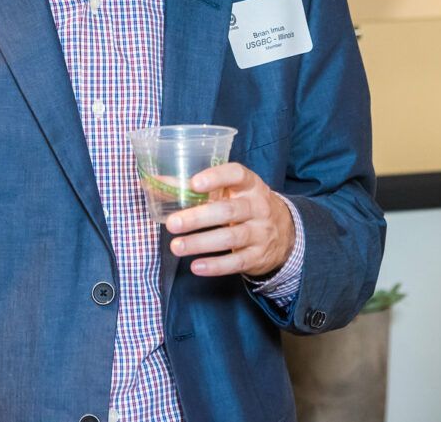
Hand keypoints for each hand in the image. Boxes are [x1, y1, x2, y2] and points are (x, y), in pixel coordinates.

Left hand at [164, 163, 293, 278]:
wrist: (285, 234)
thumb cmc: (246, 206)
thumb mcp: (231, 192)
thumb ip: (195, 188)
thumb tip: (155, 182)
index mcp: (250, 185)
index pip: (237, 174)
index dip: (217, 177)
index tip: (194, 183)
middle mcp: (258, 207)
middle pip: (228, 211)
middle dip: (198, 217)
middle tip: (172, 224)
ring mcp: (260, 232)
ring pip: (230, 238)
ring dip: (200, 243)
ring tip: (176, 247)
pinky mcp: (257, 256)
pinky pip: (236, 262)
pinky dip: (215, 265)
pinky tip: (196, 266)